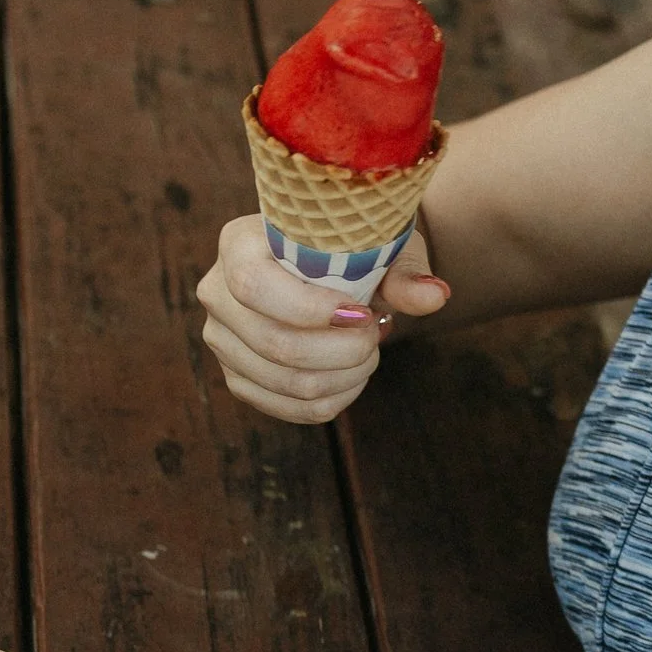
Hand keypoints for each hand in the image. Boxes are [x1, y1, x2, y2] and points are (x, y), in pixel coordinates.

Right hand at [195, 213, 450, 423]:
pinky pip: (286, 407)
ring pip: (286, 381)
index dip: (308, 308)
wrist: (331, 265)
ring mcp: (221, 340)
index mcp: (237, 243)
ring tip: (369, 351)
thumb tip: (435, 296)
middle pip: (275, 343)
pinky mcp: (237, 377)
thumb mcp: (378, 246)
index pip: (254, 284)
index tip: (361, 312)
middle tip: (377, 332)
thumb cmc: (352, 247)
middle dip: (342, 349)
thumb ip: (404, 272)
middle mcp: (216, 292)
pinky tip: (354, 376)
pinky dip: (333, 400)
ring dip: (344, 375)